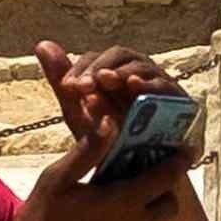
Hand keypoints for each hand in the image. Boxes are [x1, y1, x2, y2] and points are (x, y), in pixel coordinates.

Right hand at [0, 44, 184, 220]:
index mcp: (124, 201)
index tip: (189, 149)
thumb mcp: (58, 179)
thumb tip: (111, 120)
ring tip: (126, 206)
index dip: (180, 160)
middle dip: (164, 190)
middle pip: (170, 204)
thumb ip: (89, 149)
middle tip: (145, 180)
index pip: (166, 175)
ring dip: (150, 214)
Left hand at [33, 41, 169, 168]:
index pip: (97, 60)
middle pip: (120, 56)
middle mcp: (138, 74)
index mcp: (115, 74)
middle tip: (84, 85)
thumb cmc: (108, 141)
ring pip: (142, 66)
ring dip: (123, 71)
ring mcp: (160, 84)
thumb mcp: (80, 114)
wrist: (136, 177)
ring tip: (106, 80)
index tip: (68, 87)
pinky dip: (150, 83)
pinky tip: (134, 86)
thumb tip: (41, 43)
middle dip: (100, 68)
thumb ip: (64, 83)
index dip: (82, 68)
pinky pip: (166, 85)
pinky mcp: (179, 100)